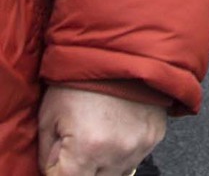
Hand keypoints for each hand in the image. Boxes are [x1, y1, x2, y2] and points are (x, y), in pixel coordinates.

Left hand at [37, 85, 164, 175]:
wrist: (122, 48)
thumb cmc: (83, 78)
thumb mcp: (49, 116)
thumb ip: (49, 153)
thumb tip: (56, 168)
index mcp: (88, 148)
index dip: (58, 171)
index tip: (59, 158)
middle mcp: (119, 150)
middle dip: (81, 168)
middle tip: (78, 142)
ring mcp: (141, 144)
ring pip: (117, 173)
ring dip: (104, 162)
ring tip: (99, 133)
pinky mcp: (156, 135)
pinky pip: (136, 156)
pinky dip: (124, 149)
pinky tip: (117, 127)